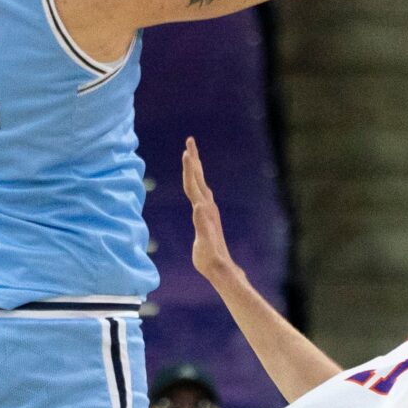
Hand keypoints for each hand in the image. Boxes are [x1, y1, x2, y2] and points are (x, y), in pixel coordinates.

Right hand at [182, 138, 239, 287]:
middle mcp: (207, 206)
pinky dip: (195, 181)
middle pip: (198, 177)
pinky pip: (199, 192)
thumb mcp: (204, 244)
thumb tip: (198, 208)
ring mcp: (208, 210)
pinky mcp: (207, 215)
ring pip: (200, 182)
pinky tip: (195, 181)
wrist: (221, 267)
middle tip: (189, 140)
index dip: (188, 168)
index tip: (186, 152)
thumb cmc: (210, 258)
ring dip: (194, 167)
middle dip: (193, 159)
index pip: (193, 184)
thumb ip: (202, 226)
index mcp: (203, 209)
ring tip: (190, 154)